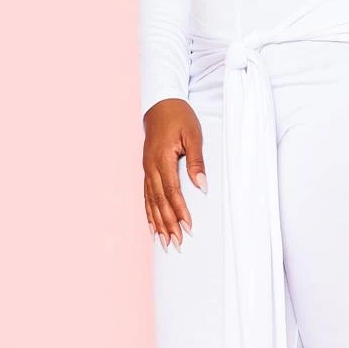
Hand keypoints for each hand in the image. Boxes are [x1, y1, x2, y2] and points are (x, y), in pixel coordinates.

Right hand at [142, 99, 206, 249]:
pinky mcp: (146, 170)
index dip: (180, 210)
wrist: (160, 103)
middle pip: (159, 201)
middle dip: (168, 224)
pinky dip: (149, 213)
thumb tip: (202, 187)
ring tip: (165, 244)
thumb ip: (197, 161)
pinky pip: (146, 196)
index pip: (172, 190)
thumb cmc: (179, 117)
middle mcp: (150, 167)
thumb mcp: (193, 134)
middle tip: (177, 244)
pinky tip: (153, 228)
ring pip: (151, 202)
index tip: (188, 227)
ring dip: (158, 224)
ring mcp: (146, 169)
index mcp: (162, 158)